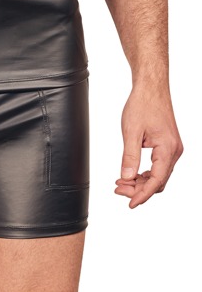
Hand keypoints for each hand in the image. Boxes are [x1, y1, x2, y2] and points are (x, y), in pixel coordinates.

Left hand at [115, 80, 182, 207]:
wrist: (151, 87)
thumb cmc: (142, 104)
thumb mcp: (131, 130)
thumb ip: (130, 156)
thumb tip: (126, 177)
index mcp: (168, 148)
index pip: (156, 180)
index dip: (143, 194)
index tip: (130, 204)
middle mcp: (174, 151)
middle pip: (158, 180)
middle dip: (138, 188)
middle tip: (118, 189)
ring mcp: (172, 148)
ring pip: (158, 175)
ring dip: (141, 181)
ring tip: (121, 183)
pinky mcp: (168, 145)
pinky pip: (158, 166)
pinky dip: (145, 172)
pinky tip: (131, 174)